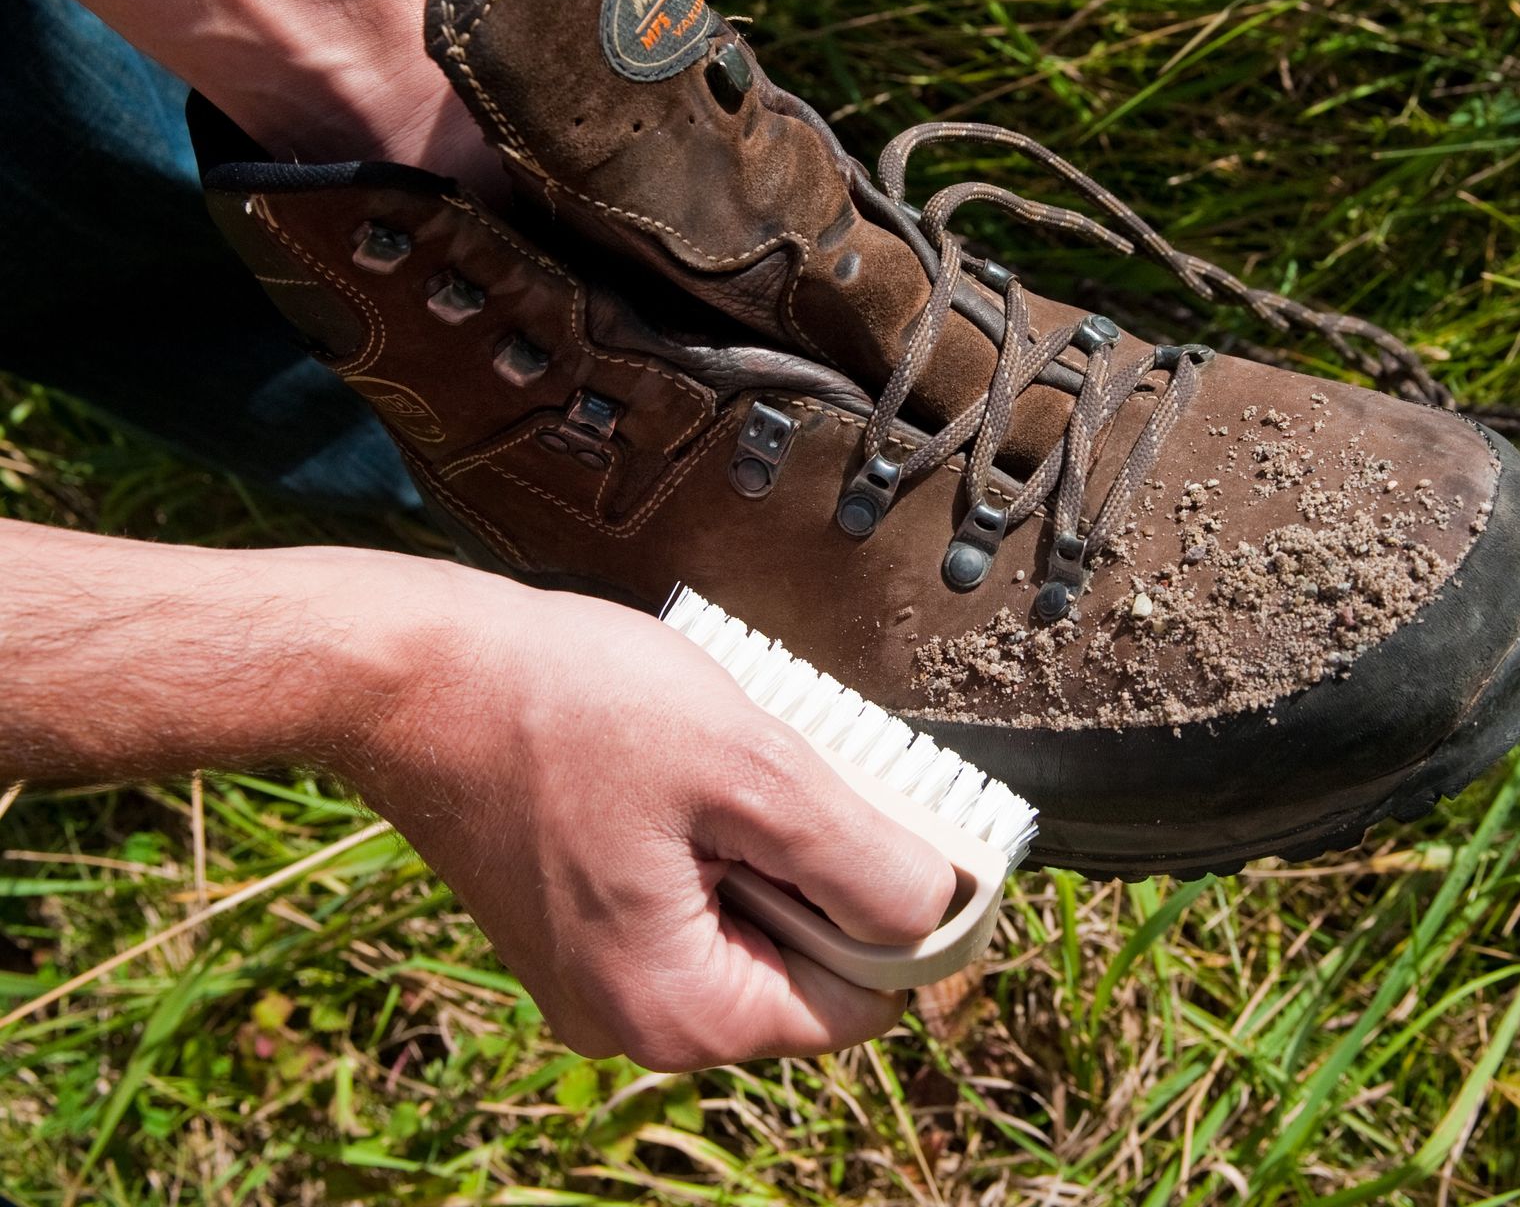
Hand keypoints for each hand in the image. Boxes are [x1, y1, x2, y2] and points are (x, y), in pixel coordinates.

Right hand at [339, 569, 956, 1070]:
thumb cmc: (562, 707)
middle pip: (804, 967)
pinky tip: (687, 768)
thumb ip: (858, 858)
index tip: (894, 822)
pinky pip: (692, 901)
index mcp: (679, 1012)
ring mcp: (598, 978)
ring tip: (729, 762)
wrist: (411, 671)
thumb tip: (935, 913)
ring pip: (750, 925)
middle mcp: (633, 1021)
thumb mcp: (750, 770)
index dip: (901, 914)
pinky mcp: (578, 927)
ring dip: (767, 845)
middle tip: (792, 772)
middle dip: (821, 870)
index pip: (861, 1002)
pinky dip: (714, 838)